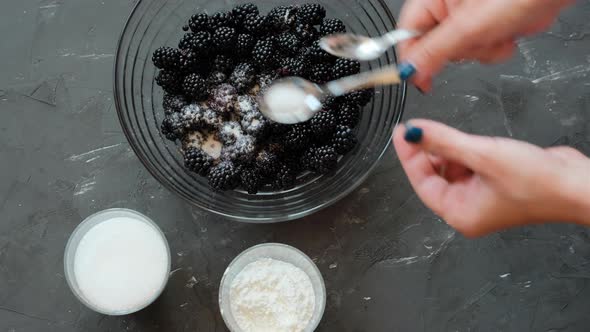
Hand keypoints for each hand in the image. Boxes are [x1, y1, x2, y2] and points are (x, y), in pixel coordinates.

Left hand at [393, 119, 589, 236]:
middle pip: (435, 176)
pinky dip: (466, 150)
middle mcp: (467, 209)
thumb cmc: (537, 181)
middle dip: (430, 152)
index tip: (402, 132)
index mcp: (459, 213)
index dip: (409, 156)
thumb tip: (413, 131)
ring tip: (456, 135)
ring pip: (452, 168)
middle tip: (422, 128)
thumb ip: (443, 141)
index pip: (422, 183)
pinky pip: (470, 165)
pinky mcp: (495, 183)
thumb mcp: (482, 154)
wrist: (578, 184)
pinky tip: (472, 140)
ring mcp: (481, 197)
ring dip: (450, 149)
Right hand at [398, 0, 572, 90]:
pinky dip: (494, 49)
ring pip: (460, 52)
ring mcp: (468, 16)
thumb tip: (408, 71)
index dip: (412, 59)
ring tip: (496, 33)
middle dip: (459, 51)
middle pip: (435, 47)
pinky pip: (479, 50)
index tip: (417, 79)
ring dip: (481, 51)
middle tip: (474, 40)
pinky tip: (505, 34)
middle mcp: (447, 6)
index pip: (407, 34)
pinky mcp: (486, 25)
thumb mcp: (466, 28)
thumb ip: (433, 52)